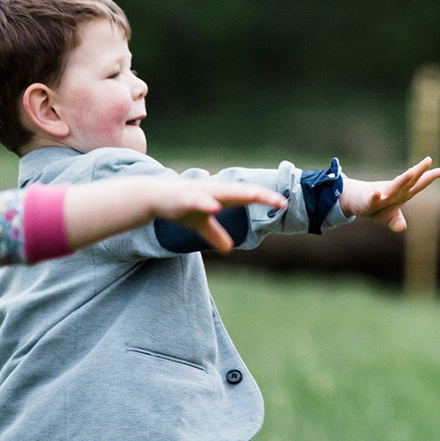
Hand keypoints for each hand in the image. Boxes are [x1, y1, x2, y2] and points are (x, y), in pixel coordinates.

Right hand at [151, 177, 287, 253]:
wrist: (154, 198)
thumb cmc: (180, 207)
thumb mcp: (201, 224)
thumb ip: (215, 234)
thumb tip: (229, 249)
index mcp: (221, 196)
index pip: (248, 196)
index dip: (265, 200)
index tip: (284, 204)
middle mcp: (215, 191)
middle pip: (243, 192)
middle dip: (261, 195)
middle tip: (280, 201)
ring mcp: (201, 192)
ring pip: (224, 192)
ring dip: (240, 194)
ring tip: (256, 195)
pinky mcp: (185, 198)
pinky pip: (198, 200)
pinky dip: (207, 203)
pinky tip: (216, 207)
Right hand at [340, 157, 439, 231]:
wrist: (356, 202)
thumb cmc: (377, 207)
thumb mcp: (389, 217)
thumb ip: (397, 221)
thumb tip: (401, 228)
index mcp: (402, 194)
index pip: (419, 184)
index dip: (431, 177)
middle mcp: (394, 191)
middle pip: (409, 180)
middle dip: (419, 171)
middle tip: (428, 160)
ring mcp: (382, 195)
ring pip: (394, 186)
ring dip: (402, 180)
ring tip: (411, 172)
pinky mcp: (368, 201)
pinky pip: (372, 198)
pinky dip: (375, 196)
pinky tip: (377, 193)